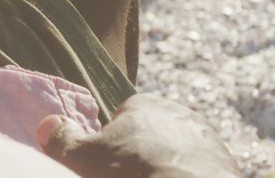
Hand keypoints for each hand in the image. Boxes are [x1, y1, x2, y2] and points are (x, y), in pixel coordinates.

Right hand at [37, 94, 239, 177]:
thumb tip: (46, 125)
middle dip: (142, 158)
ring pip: (179, 156)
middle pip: (152, 138)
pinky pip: (200, 172)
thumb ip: (62, 139)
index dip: (112, 147)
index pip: (123, 120)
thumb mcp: (85, 158)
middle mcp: (182, 114)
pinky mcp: (229, 168)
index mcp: (147, 104)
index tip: (107, 170)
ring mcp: (209, 141)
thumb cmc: (133, 175)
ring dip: (168, 171)